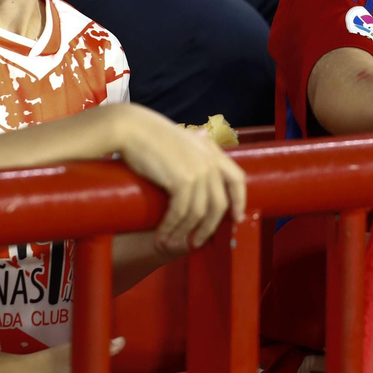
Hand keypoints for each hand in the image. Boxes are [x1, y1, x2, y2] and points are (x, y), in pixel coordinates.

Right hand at [113, 105, 246, 251]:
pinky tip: (162, 236)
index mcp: (213, 151)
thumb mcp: (183, 140)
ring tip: (170, 243)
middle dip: (208, 228)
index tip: (236, 219)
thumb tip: (201, 148)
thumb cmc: (151, 135)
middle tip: (196, 242)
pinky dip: (171, 227)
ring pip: (199, 213)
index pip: (237, 179)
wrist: (132, 129)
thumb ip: (194, 147)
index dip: (239, 201)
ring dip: (184, 232)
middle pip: (219, 204)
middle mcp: (210, 161)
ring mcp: (199, 171)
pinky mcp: (182, 180)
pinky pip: (181, 212)